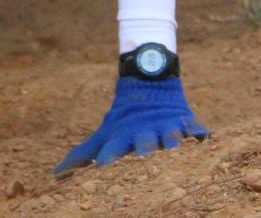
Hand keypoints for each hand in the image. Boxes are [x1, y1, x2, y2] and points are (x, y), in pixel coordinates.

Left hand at [56, 76, 207, 173]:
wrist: (148, 84)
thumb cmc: (123, 120)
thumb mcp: (103, 135)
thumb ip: (82, 155)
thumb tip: (56, 176)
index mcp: (123, 136)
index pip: (113, 149)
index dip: (108, 158)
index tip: (103, 168)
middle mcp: (144, 133)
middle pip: (144, 143)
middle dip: (144, 150)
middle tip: (143, 157)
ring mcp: (166, 126)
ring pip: (170, 136)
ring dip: (172, 142)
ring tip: (174, 147)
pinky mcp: (185, 121)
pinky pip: (196, 128)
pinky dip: (199, 132)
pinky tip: (204, 137)